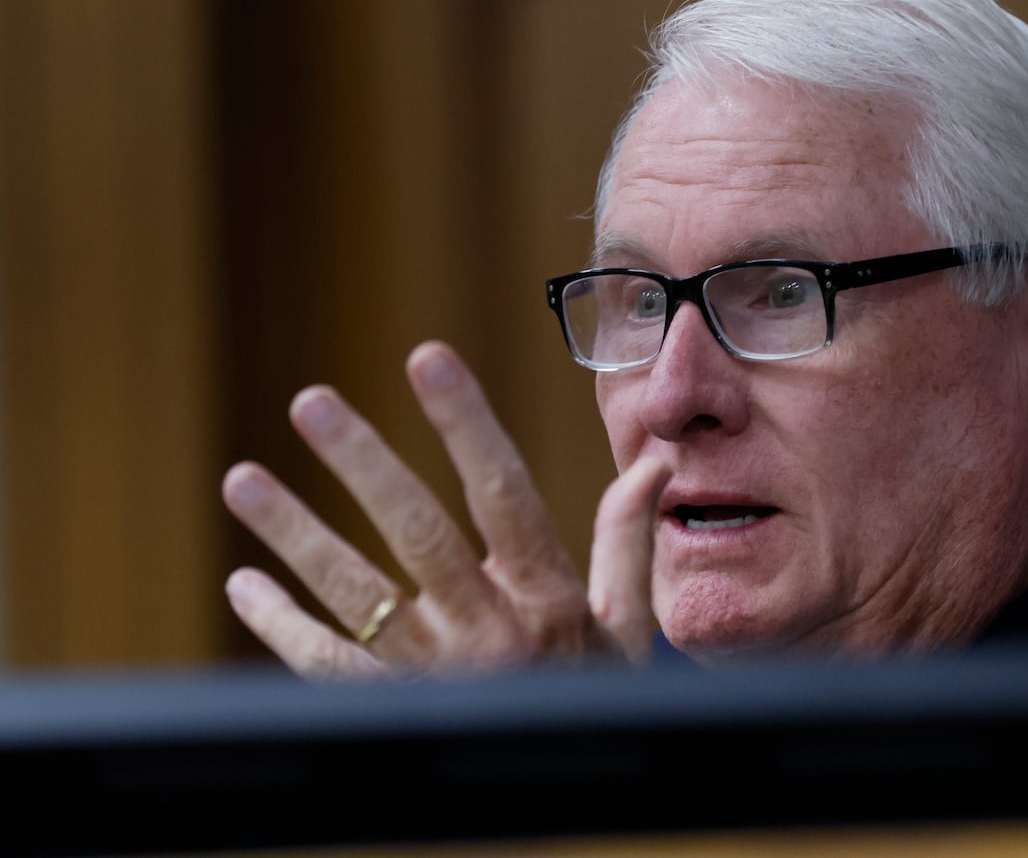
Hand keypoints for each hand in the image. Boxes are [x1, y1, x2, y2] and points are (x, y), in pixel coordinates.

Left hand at [222, 340, 670, 679]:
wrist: (562, 799)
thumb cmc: (588, 699)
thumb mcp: (623, 632)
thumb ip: (626, 545)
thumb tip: (652, 463)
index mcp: (548, 602)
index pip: (504, 495)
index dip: (466, 423)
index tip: (428, 359)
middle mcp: (489, 634)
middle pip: (419, 534)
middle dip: (364, 463)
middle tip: (314, 403)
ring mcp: (433, 677)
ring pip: (356, 596)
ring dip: (296, 534)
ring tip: (245, 480)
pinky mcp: (390, 714)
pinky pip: (324, 668)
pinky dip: (281, 627)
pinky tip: (244, 584)